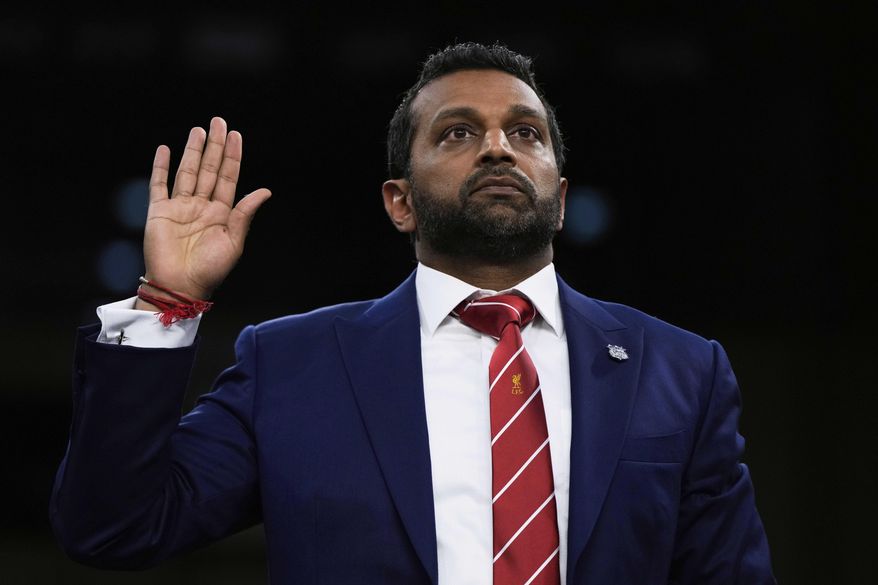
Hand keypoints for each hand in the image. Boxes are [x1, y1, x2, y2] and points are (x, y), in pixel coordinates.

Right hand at [138, 117, 270, 308]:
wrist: (180, 286)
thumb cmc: (210, 270)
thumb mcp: (234, 242)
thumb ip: (245, 214)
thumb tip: (265, 190)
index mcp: (221, 213)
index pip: (228, 177)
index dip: (232, 156)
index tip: (236, 135)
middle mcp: (201, 206)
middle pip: (208, 169)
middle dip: (214, 146)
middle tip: (218, 121)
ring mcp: (180, 207)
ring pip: (187, 172)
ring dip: (192, 151)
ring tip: (198, 130)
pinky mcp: (159, 212)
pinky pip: (159, 185)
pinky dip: (161, 167)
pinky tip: (166, 150)